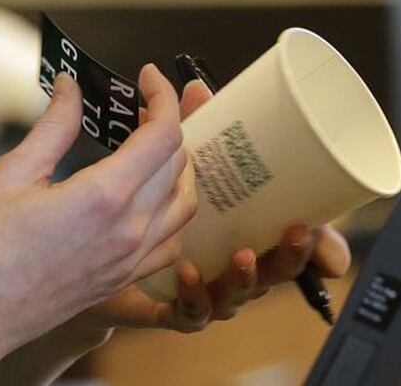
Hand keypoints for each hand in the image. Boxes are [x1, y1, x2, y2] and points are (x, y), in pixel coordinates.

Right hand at [0, 65, 196, 353]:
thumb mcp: (12, 173)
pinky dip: (173, 212)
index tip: (150, 78)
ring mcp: (130, 260)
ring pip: (185, 204)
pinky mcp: (123, 280)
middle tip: (140, 108)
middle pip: (177, 164)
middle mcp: (129, 230)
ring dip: (177, 168)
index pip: (163, 136)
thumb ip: (53, 126)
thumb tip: (70, 88)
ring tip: (150, 147)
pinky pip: (172, 242)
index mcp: (103, 197)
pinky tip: (149, 200)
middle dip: (168, 125)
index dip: (164, 99)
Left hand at [74, 79, 351, 333]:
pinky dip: (194, 298)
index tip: (322, 219)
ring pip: (233, 294)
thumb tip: (196, 86)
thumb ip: (184, 129)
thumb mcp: (160, 166)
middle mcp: (217, 265)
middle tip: (301, 231)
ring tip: (246, 254)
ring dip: (247, 277)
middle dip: (292, 255)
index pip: (279, 233)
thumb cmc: (126, 210)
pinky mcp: (158, 307)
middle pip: (268, 268)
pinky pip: (185, 313)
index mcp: (228, 230)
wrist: (78, 258)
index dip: (313, 234)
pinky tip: (189, 273)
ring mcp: (193, 290)